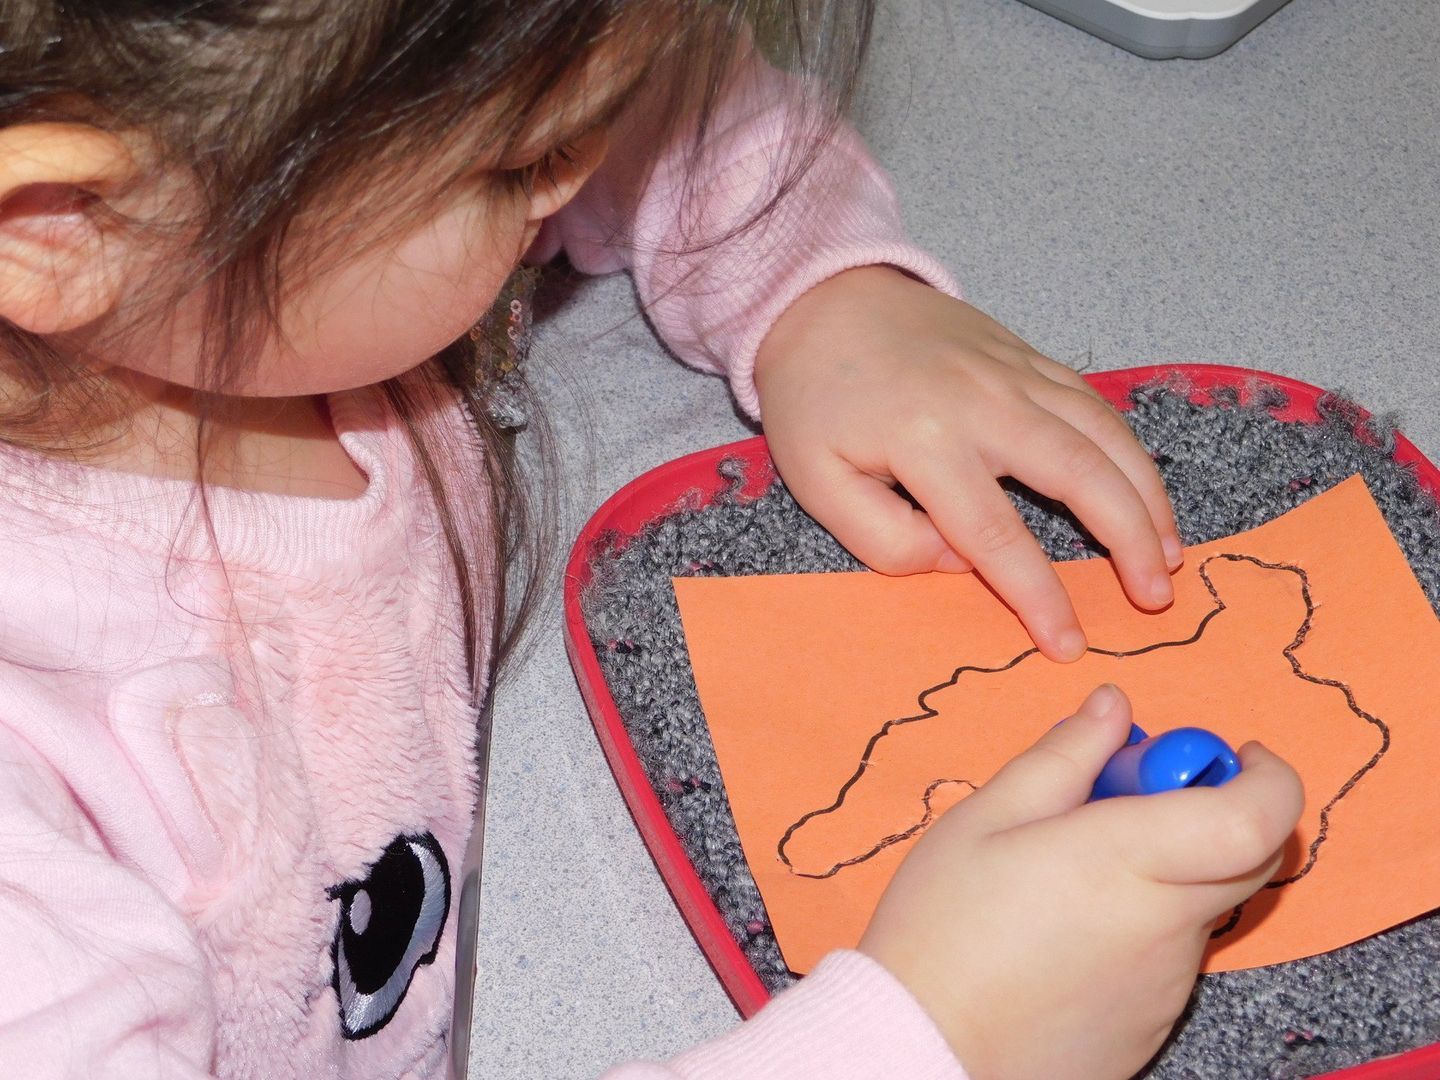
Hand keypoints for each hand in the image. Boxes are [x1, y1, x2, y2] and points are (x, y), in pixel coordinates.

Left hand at [754, 267, 1182, 661]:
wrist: (822, 298)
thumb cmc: (814, 398)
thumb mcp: (817, 480)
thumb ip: (883, 537)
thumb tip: (956, 561)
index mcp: (926, 442)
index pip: (997, 536)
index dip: (1039, 596)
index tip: (1068, 644)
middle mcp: (985, 403)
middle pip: (1081, 476)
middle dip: (1130, 542)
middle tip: (1155, 597)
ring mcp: (1014, 372)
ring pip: (1104, 435)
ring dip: (1147, 496)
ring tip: (1170, 552)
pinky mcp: (1027, 354)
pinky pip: (1093, 403)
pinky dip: (1128, 448)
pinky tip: (1143, 487)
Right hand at [857, 685, 1303, 1079]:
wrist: (924, 1047)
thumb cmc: (942, 927)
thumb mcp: (986, 818)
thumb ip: (1064, 756)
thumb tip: (1114, 707)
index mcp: (1124, 860)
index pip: (1255, 819)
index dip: (1267, 777)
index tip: (1234, 751)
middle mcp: (1164, 922)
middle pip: (1251, 856)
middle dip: (1222, 806)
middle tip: (1142, 794)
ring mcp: (1167, 979)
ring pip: (1203, 901)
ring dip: (1170, 866)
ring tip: (1075, 867)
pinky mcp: (1155, 1018)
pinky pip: (1172, 950)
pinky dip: (1145, 917)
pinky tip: (1069, 924)